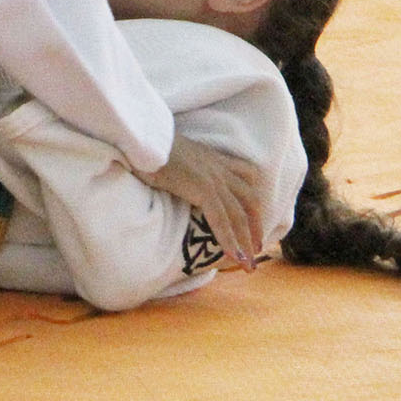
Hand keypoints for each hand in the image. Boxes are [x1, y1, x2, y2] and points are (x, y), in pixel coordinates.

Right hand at [134, 135, 264, 269]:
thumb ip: (183, 168)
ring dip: (246, 241)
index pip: (245, 177)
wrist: (143, 136)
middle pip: (250, 200)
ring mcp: (213, 178)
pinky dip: (229, 240)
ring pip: (239, 215)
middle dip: (256, 226)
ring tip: (248, 263)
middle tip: (257, 248)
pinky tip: (233, 256)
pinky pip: (221, 220)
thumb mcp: (175, 156)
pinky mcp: (203, 188)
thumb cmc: (150, 145)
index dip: (252, 201)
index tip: (253, 221)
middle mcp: (219, 168)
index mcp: (214, 158)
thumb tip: (176, 180)